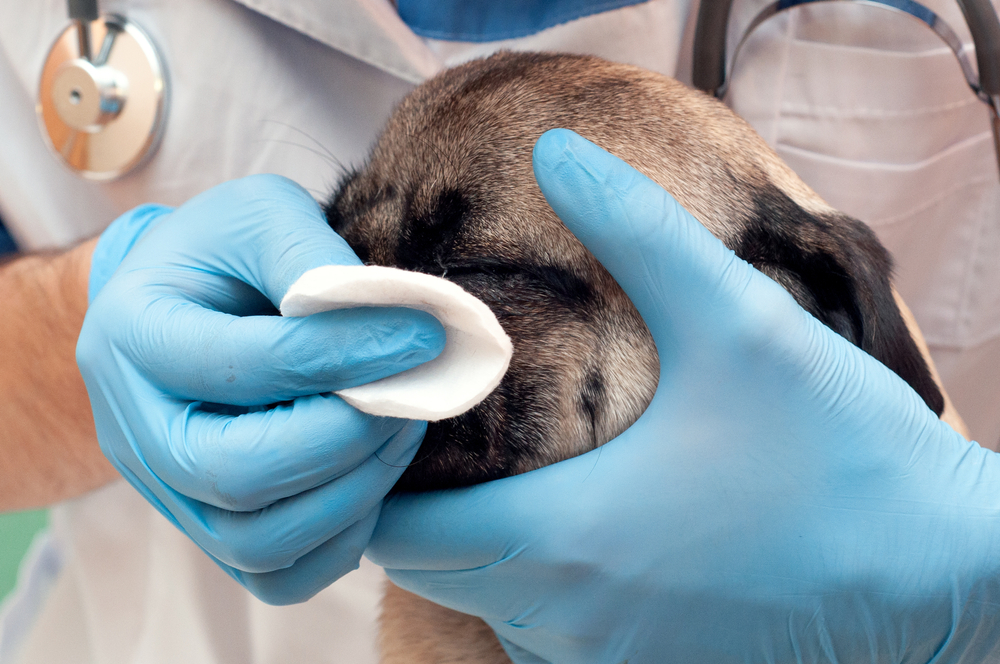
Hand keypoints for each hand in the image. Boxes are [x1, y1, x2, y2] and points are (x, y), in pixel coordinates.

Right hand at [77, 174, 444, 603]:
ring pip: (257, 539)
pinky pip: (273, 575)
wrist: (183, 300)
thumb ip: (313, 257)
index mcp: (134, 333)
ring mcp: (166, 490)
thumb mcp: (263, 217)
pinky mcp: (206, 526)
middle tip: (410, 396)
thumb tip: (392, 318)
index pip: (241, 365)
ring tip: (400, 430)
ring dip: (353, 490)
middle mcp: (134, 426)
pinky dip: (339, 542)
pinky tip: (371, 480)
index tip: (422, 335)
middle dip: (347, 438)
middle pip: (236, 474)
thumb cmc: (223, 252)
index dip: (343, 354)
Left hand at [367, 130, 999, 661]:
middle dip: (415, 503)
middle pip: (428, 569)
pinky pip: (546, 633)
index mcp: (564, 541)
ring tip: (496, 464)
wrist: (940, 570)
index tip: (396, 412)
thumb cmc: (842, 452)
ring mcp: (604, 662)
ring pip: (485, 600)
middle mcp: (566, 621)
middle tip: (436, 422)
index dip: (378, 473)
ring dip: (473, 541)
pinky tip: (577, 525)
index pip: (398, 532)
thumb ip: (637, 231)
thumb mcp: (736, 320)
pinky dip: (533, 582)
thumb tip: (559, 151)